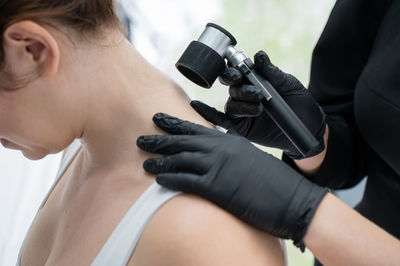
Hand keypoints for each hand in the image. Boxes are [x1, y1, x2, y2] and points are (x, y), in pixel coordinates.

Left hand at [137, 113, 327, 248]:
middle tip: (141, 138)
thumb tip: (214, 160)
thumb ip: (230, 156)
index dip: (175, 124)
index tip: (159, 119)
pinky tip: (159, 180)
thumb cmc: (275, 183)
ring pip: (180, 159)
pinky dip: (170, 179)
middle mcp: (222, 149)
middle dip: (160, 139)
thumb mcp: (250, 161)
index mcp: (230, 141)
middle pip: (183, 141)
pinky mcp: (218, 187)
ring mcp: (219, 166)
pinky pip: (187, 181)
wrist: (295, 200)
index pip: (196, 129)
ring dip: (160, 161)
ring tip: (145, 162)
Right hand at [190, 50, 325, 158]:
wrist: (309, 127)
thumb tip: (259, 56)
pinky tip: (198, 107)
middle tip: (254, 90)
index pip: (237, 72)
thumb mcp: (289, 84)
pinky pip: (223, 120)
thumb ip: (272, 73)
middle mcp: (245, 94)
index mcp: (254, 81)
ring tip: (259, 108)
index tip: (239, 72)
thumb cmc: (299, 102)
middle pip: (231, 87)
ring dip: (242, 104)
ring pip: (231, 104)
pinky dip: (209, 114)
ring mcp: (242, 111)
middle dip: (237, 86)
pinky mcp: (242, 127)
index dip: (233, 70)